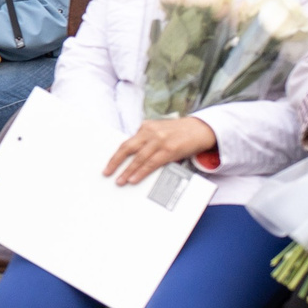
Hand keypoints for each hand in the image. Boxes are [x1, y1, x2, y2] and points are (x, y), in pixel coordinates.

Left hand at [103, 117, 217, 185]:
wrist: (200, 129)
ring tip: (120, 181)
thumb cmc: (179, 133)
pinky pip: (151, 163)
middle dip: (115, 162)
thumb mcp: (159, 132)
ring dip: (128, 171)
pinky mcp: (169, 150)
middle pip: (127, 148)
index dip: (116, 155)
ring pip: (139, 158)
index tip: (108, 165)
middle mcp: (150, 132)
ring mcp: (159, 141)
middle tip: (107, 173)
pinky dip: (141, 172)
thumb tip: (133, 158)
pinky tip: (134, 178)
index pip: (126, 142)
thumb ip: (147, 141)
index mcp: (146, 127)